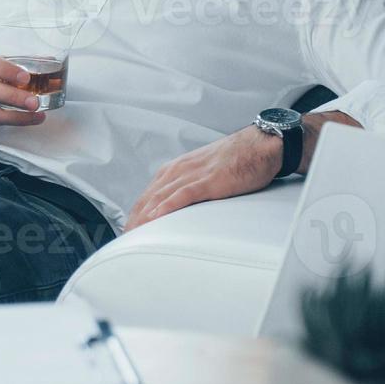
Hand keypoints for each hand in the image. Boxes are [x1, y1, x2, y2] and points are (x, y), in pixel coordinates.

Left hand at [124, 126, 281, 231]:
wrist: (259, 145)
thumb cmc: (235, 160)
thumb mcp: (203, 173)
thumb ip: (188, 187)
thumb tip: (179, 207)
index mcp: (176, 169)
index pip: (148, 195)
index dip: (135, 213)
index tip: (128, 230)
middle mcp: (179, 170)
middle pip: (149, 198)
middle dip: (135, 219)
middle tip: (125, 238)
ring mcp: (193, 175)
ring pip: (161, 197)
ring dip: (145, 216)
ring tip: (134, 233)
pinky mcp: (209, 181)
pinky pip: (183, 194)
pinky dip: (168, 206)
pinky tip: (157, 217)